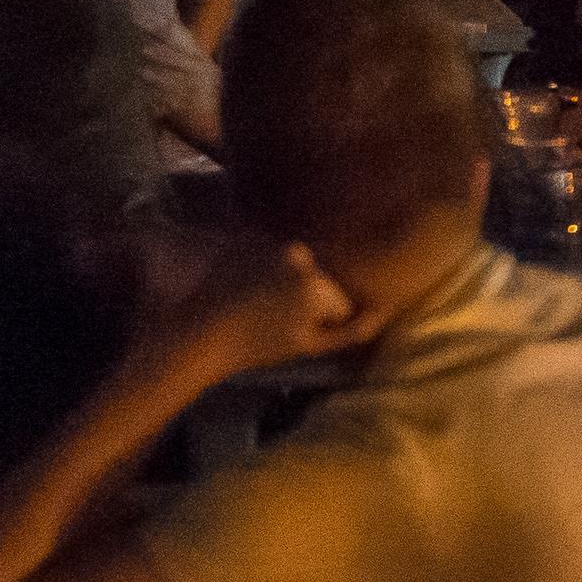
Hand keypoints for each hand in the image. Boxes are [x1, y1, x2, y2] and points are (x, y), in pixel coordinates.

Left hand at [154, 231, 366, 377]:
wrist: (202, 331)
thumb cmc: (257, 344)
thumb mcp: (308, 344)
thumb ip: (349, 331)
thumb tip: (379, 316)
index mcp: (317, 284)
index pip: (339, 302)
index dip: (322, 321)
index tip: (295, 332)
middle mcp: (299, 254)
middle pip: (318, 279)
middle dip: (306, 297)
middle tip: (276, 319)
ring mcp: (271, 242)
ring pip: (294, 265)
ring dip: (285, 280)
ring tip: (259, 304)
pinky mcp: (247, 237)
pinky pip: (269, 253)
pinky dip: (263, 266)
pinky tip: (246, 287)